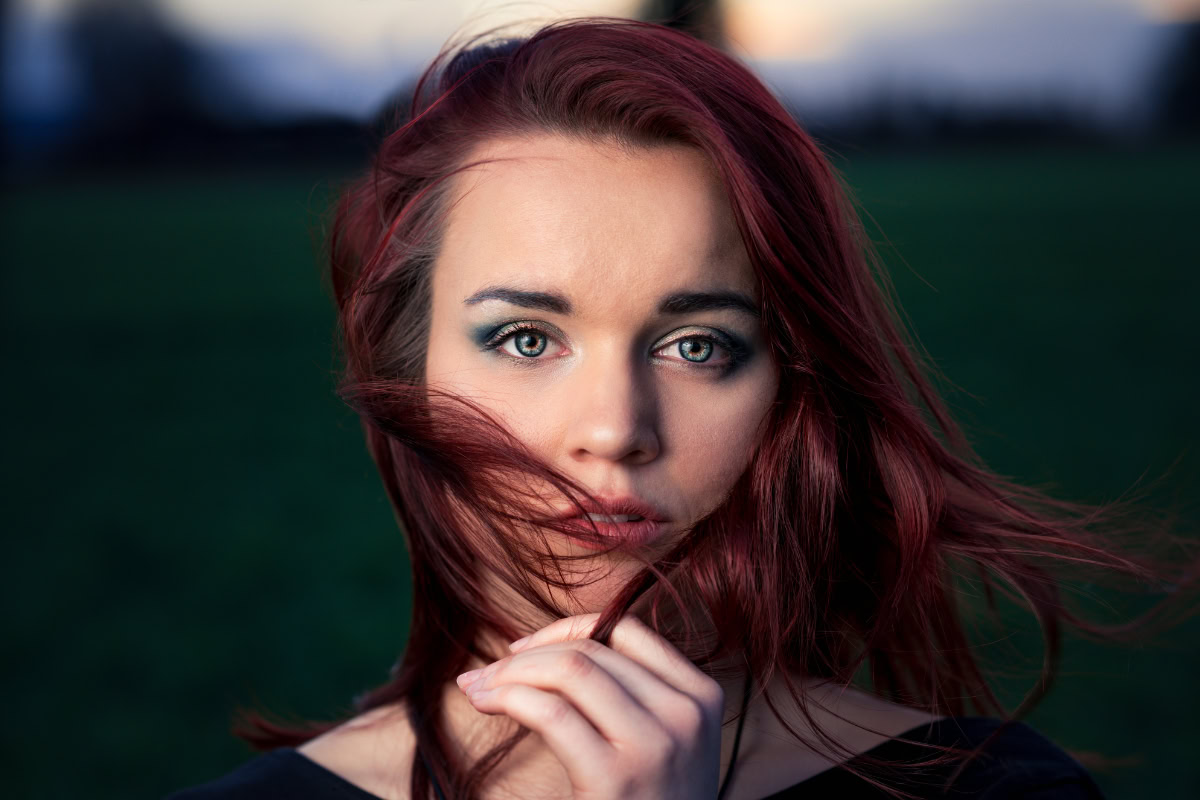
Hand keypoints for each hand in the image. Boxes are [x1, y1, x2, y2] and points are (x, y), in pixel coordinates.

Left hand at [454, 613, 725, 799]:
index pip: (627, 629)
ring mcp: (654, 745)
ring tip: (478, 687)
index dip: (566, 630)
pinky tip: (484, 703)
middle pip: (591, 650)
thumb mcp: (662, 746)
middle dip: (527, 653)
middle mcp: (684, 714)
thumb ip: (632, 697)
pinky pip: (551, 712)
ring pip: (570, 669)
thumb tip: (549, 649)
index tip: (524, 650)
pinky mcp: (614, 778)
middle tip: (486, 673)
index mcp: (700, 697)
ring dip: (510, 671)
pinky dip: (508, 697)